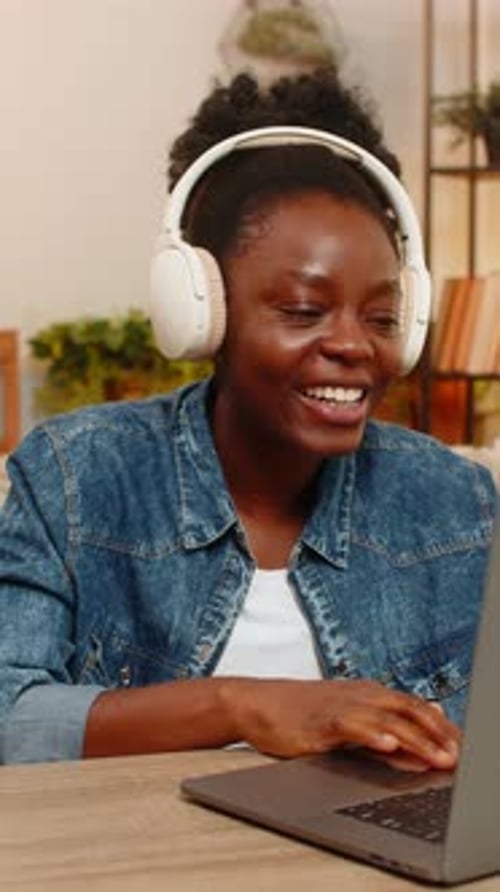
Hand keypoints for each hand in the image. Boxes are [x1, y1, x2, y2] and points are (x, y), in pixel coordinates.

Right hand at [222, 678, 459, 769]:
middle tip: (456, 755)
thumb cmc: (298, 714)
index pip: (414, 705)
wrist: (255, 703)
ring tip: (436, 757)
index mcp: (367, 693)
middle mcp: (359, 696)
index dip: (440, 725)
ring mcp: (340, 706)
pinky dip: (371, 734)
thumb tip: (417, 735)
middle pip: (407, 709)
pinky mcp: (320, 722)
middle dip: (436, 733)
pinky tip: (386, 744)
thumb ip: (380, 725)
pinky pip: (350, 726)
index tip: (460, 745)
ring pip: (386, 720)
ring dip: (415, 739)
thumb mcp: (345, 719)